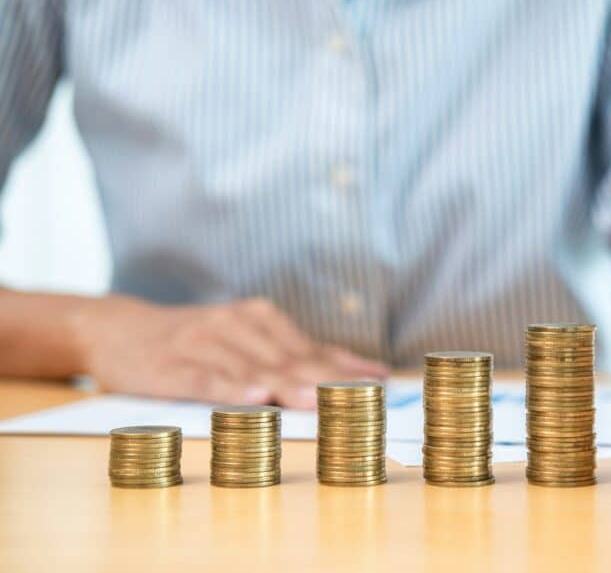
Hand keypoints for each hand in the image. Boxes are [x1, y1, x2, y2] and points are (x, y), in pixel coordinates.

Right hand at [73, 296, 388, 407]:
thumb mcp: (246, 340)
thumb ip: (293, 357)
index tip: (381, 385)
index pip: (313, 348)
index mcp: (261, 319)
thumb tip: (359, 376)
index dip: (348, 367)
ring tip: (316, 402)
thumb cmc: (196, 342)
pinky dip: (229, 389)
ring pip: (253, 368)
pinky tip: (251, 399)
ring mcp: (204, 343)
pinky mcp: (172, 365)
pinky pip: (205, 379)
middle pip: (290, 359)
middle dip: (327, 381)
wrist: (118, 329)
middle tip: (358, 399)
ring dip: (286, 386)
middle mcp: (237, 325)